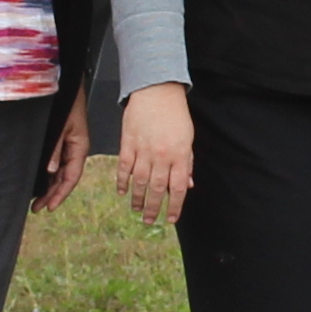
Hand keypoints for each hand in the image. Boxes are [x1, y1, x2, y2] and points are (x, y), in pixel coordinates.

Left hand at [34, 110, 89, 210]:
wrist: (67, 87)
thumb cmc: (68, 103)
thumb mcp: (61, 127)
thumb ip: (56, 148)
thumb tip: (51, 170)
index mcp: (80, 148)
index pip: (71, 178)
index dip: (61, 193)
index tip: (50, 206)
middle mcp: (75, 150)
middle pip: (64, 179)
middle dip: (52, 195)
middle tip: (37, 208)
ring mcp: (68, 147)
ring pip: (59, 173)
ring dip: (49, 187)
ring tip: (36, 201)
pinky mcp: (61, 142)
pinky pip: (56, 164)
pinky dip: (48, 175)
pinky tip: (40, 182)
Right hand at [118, 83, 195, 226]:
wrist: (157, 91)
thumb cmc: (175, 114)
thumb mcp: (188, 139)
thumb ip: (187, 163)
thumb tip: (188, 185)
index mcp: (179, 155)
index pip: (178, 188)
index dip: (174, 207)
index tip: (170, 219)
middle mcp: (161, 156)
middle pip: (157, 189)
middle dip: (153, 208)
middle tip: (149, 220)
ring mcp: (143, 150)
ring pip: (139, 182)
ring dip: (137, 199)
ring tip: (136, 210)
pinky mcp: (127, 143)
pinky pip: (124, 168)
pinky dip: (122, 182)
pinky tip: (122, 192)